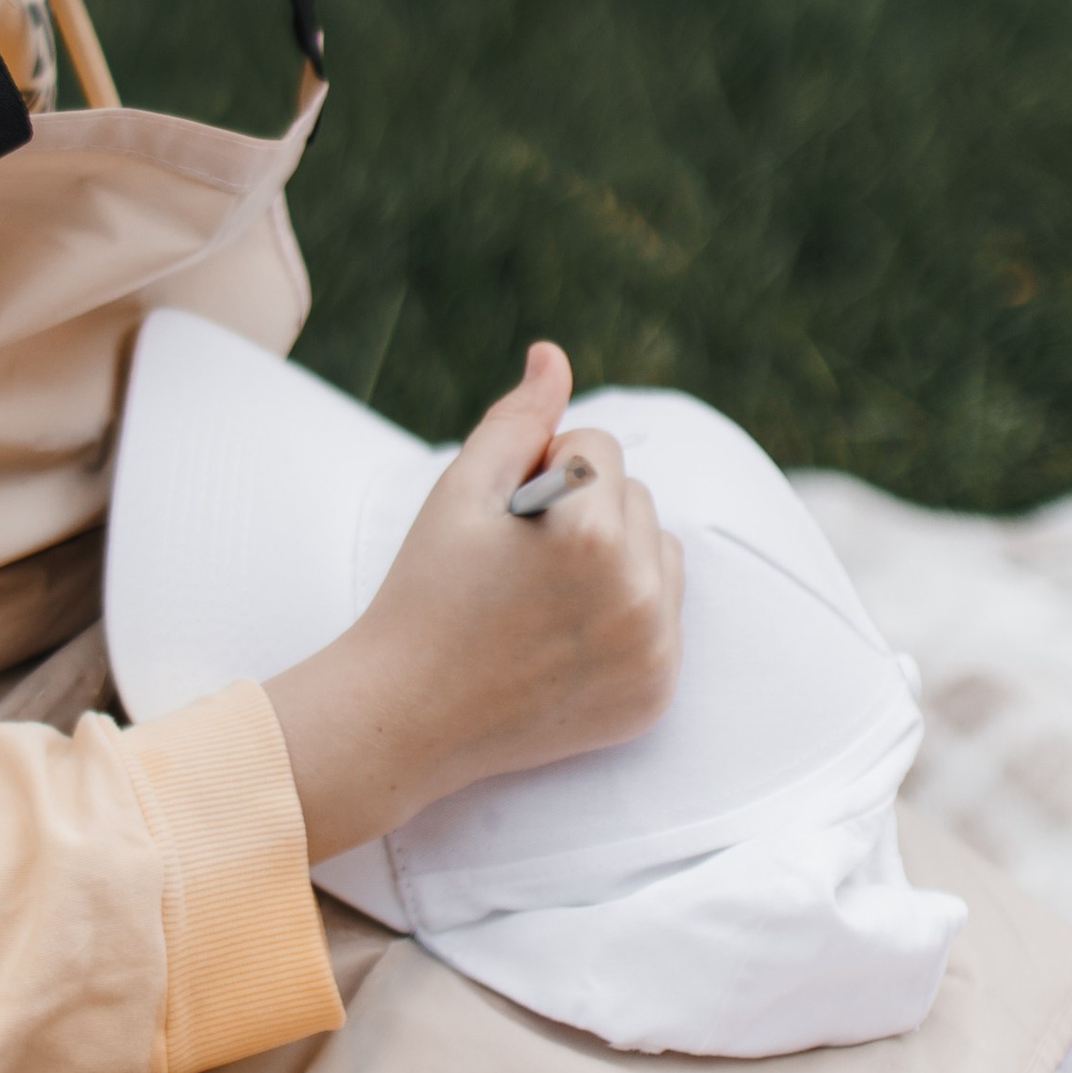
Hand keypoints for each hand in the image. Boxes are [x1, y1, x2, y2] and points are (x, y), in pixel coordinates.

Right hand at [263, 342, 683, 861]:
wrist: (407, 716)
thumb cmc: (425, 592)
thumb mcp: (460, 492)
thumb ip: (518, 419)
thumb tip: (555, 356)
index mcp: (589, 535)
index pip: (598, 446)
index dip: (540, 470)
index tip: (502, 521)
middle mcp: (638, 596)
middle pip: (636, 496)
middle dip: (583, 509)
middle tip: (517, 563)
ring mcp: (653, 652)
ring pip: (659, 551)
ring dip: (614, 555)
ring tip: (544, 595)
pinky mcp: (655, 692)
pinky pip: (664, 615)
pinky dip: (625, 613)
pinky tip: (564, 636)